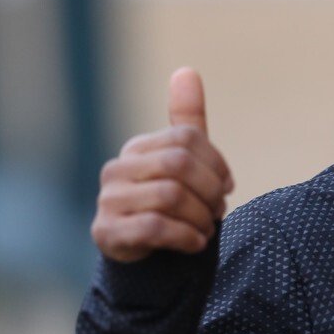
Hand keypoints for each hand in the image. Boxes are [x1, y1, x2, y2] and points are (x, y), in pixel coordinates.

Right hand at [90, 68, 234, 262]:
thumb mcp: (183, 164)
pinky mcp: (106, 231)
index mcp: (138, 148)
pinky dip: (185, 236)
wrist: (143, 261)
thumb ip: (187, 121)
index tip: (227, 186)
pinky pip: (156, 226)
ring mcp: (108, 200)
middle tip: (219, 211)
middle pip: (179, 165)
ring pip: (170, 196)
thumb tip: (187, 71)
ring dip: (200, 217)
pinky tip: (195, 243)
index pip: (187, 139)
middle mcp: (117, 169)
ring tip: (206, 229)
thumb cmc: (168, 208)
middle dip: (209, 191)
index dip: (216, 163)